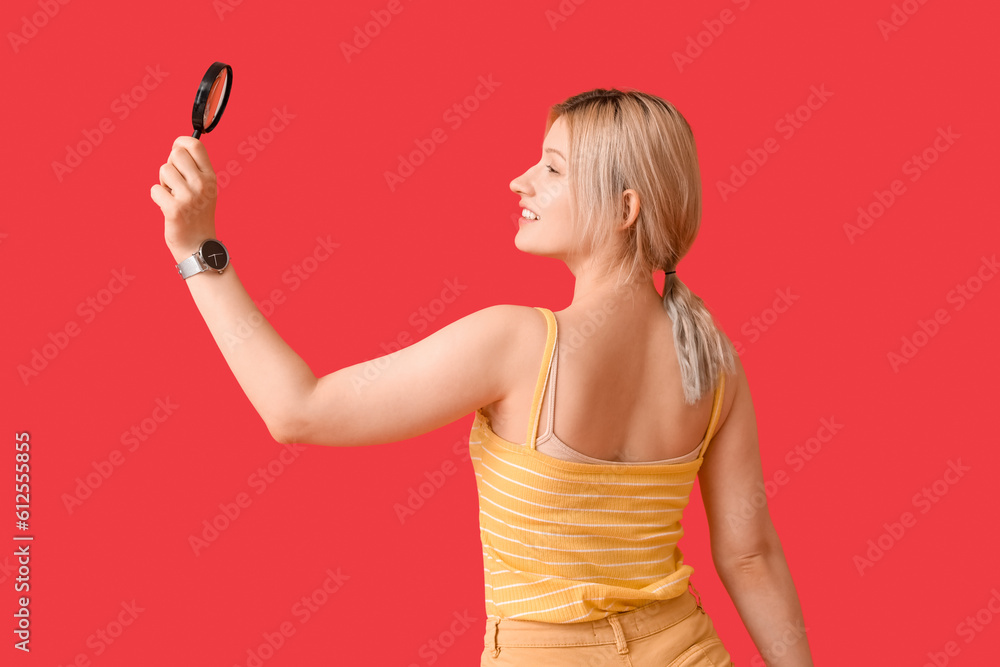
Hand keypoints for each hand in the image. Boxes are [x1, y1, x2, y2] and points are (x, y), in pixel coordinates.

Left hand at [150, 136, 218, 262]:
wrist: (199, 246)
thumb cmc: (198, 215)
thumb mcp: (205, 189)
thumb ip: (194, 169)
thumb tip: (176, 147)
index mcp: (211, 177)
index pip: (195, 144)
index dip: (180, 142)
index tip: (176, 150)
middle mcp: (202, 184)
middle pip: (176, 154)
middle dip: (170, 164)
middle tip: (174, 182)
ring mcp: (189, 197)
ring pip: (164, 170)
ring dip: (163, 183)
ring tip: (173, 196)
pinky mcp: (175, 209)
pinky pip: (155, 190)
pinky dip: (158, 198)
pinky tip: (167, 207)